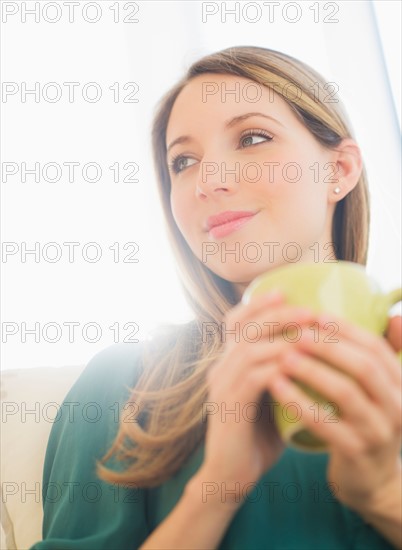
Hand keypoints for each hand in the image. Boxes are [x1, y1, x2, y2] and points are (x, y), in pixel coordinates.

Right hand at [199, 291, 316, 508]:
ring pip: (249, 348)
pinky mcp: (229, 405)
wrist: (229, 476)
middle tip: (308, 310)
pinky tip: (299, 365)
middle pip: (244, 329)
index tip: (283, 291)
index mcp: (227, 363)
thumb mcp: (268, 395)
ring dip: (283, 338)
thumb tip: (308, 349)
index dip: (256, 304)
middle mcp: (220, 368)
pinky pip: (254, 377)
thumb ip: (278, 372)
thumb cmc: (255, 435)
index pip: (234, 323)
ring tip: (311, 333)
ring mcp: (222, 386)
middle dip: (277, 314)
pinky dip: (278, 366)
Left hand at [266, 312, 401, 513]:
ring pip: (345, 393)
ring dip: (312, 371)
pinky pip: (324, 423)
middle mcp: (397, 406)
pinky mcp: (356, 452)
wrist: (372, 479)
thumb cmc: (367, 422)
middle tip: (296, 334)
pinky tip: (277, 387)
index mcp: (401, 384)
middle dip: (328, 347)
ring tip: (284, 357)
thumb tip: (395, 316)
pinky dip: (299, 402)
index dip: (347, 329)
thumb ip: (380, 357)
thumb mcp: (380, 391)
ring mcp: (378, 432)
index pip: (377, 348)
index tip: (316, 316)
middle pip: (364, 367)